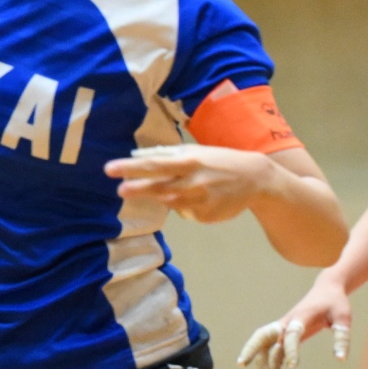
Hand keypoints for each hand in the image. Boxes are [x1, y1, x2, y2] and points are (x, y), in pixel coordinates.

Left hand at [105, 144, 272, 224]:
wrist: (256, 179)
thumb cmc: (222, 161)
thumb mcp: (199, 152)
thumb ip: (172, 156)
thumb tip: (141, 158)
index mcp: (190, 162)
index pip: (155, 165)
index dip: (131, 168)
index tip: (111, 169)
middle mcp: (194, 182)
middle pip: (159, 187)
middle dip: (137, 188)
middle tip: (119, 189)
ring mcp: (200, 201)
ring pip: (170, 202)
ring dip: (159, 197)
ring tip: (154, 189)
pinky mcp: (205, 216)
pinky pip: (186, 212)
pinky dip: (185, 205)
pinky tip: (201, 197)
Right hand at [236, 274, 352, 368]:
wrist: (327, 289)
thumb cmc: (335, 303)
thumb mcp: (343, 317)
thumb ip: (341, 337)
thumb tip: (340, 359)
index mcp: (301, 317)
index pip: (292, 334)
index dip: (291, 350)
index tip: (293, 367)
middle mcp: (288, 322)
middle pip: (263, 334)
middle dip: (251, 349)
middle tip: (241, 365)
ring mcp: (284, 327)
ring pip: (265, 344)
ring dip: (262, 361)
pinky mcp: (286, 332)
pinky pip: (273, 347)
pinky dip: (270, 360)